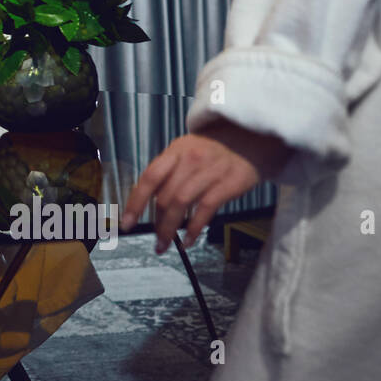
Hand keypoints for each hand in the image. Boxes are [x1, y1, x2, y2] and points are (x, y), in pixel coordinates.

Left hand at [121, 118, 289, 252]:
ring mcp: (210, 171)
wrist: (254, 137)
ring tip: (166, 244)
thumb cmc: (216, 148)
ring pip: (181, 204)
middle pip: (165, 195)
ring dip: (170, 228)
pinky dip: (194, 228)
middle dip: (157, 222)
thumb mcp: (188, 150)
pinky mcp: (230, 183)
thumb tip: (150, 201)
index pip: (149, 178)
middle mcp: (190, 159)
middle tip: (156, 239)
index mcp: (175, 151)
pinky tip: (188, 241)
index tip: (126, 223)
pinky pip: (205, 210)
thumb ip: (170, 171)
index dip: (135, 202)